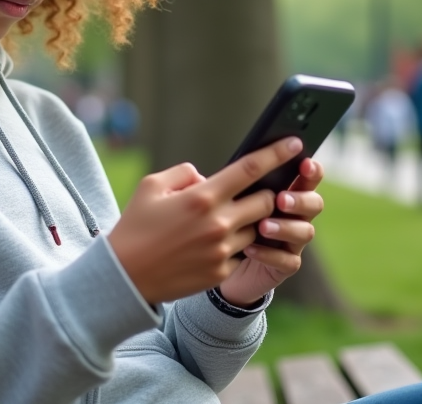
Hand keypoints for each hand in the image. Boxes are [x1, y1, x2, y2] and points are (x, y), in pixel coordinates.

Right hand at [107, 137, 304, 304]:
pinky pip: (244, 253)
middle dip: (268, 192)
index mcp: (202, 197)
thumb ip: (184, 173)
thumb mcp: (151, 186)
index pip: (251, 169)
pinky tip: (220, 242)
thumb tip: (206, 178)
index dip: (277, 153)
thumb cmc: (135, 226)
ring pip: (259, 229)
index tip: (296, 144)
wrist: (125, 277)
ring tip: (233, 218)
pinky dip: (240, 245)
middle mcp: (218, 223)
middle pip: (266, 200)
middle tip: (259, 189)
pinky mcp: (221, 272)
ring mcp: (223, 251)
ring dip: (253, 221)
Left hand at [218, 156, 324, 305]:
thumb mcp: (224, 198)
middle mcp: (295, 215)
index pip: (306, 177)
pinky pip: (287, 261)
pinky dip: (270, 254)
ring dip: (286, 227)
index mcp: (286, 192)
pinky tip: (250, 249)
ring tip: (263, 226)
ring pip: (305, 232)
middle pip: (315, 203)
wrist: (218, 261)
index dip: (311, 170)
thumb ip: (221, 182)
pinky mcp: (284, 266)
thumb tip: (196, 170)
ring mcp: (292, 241)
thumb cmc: (224, 221)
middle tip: (281, 200)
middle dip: (301, 200)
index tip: (304, 162)